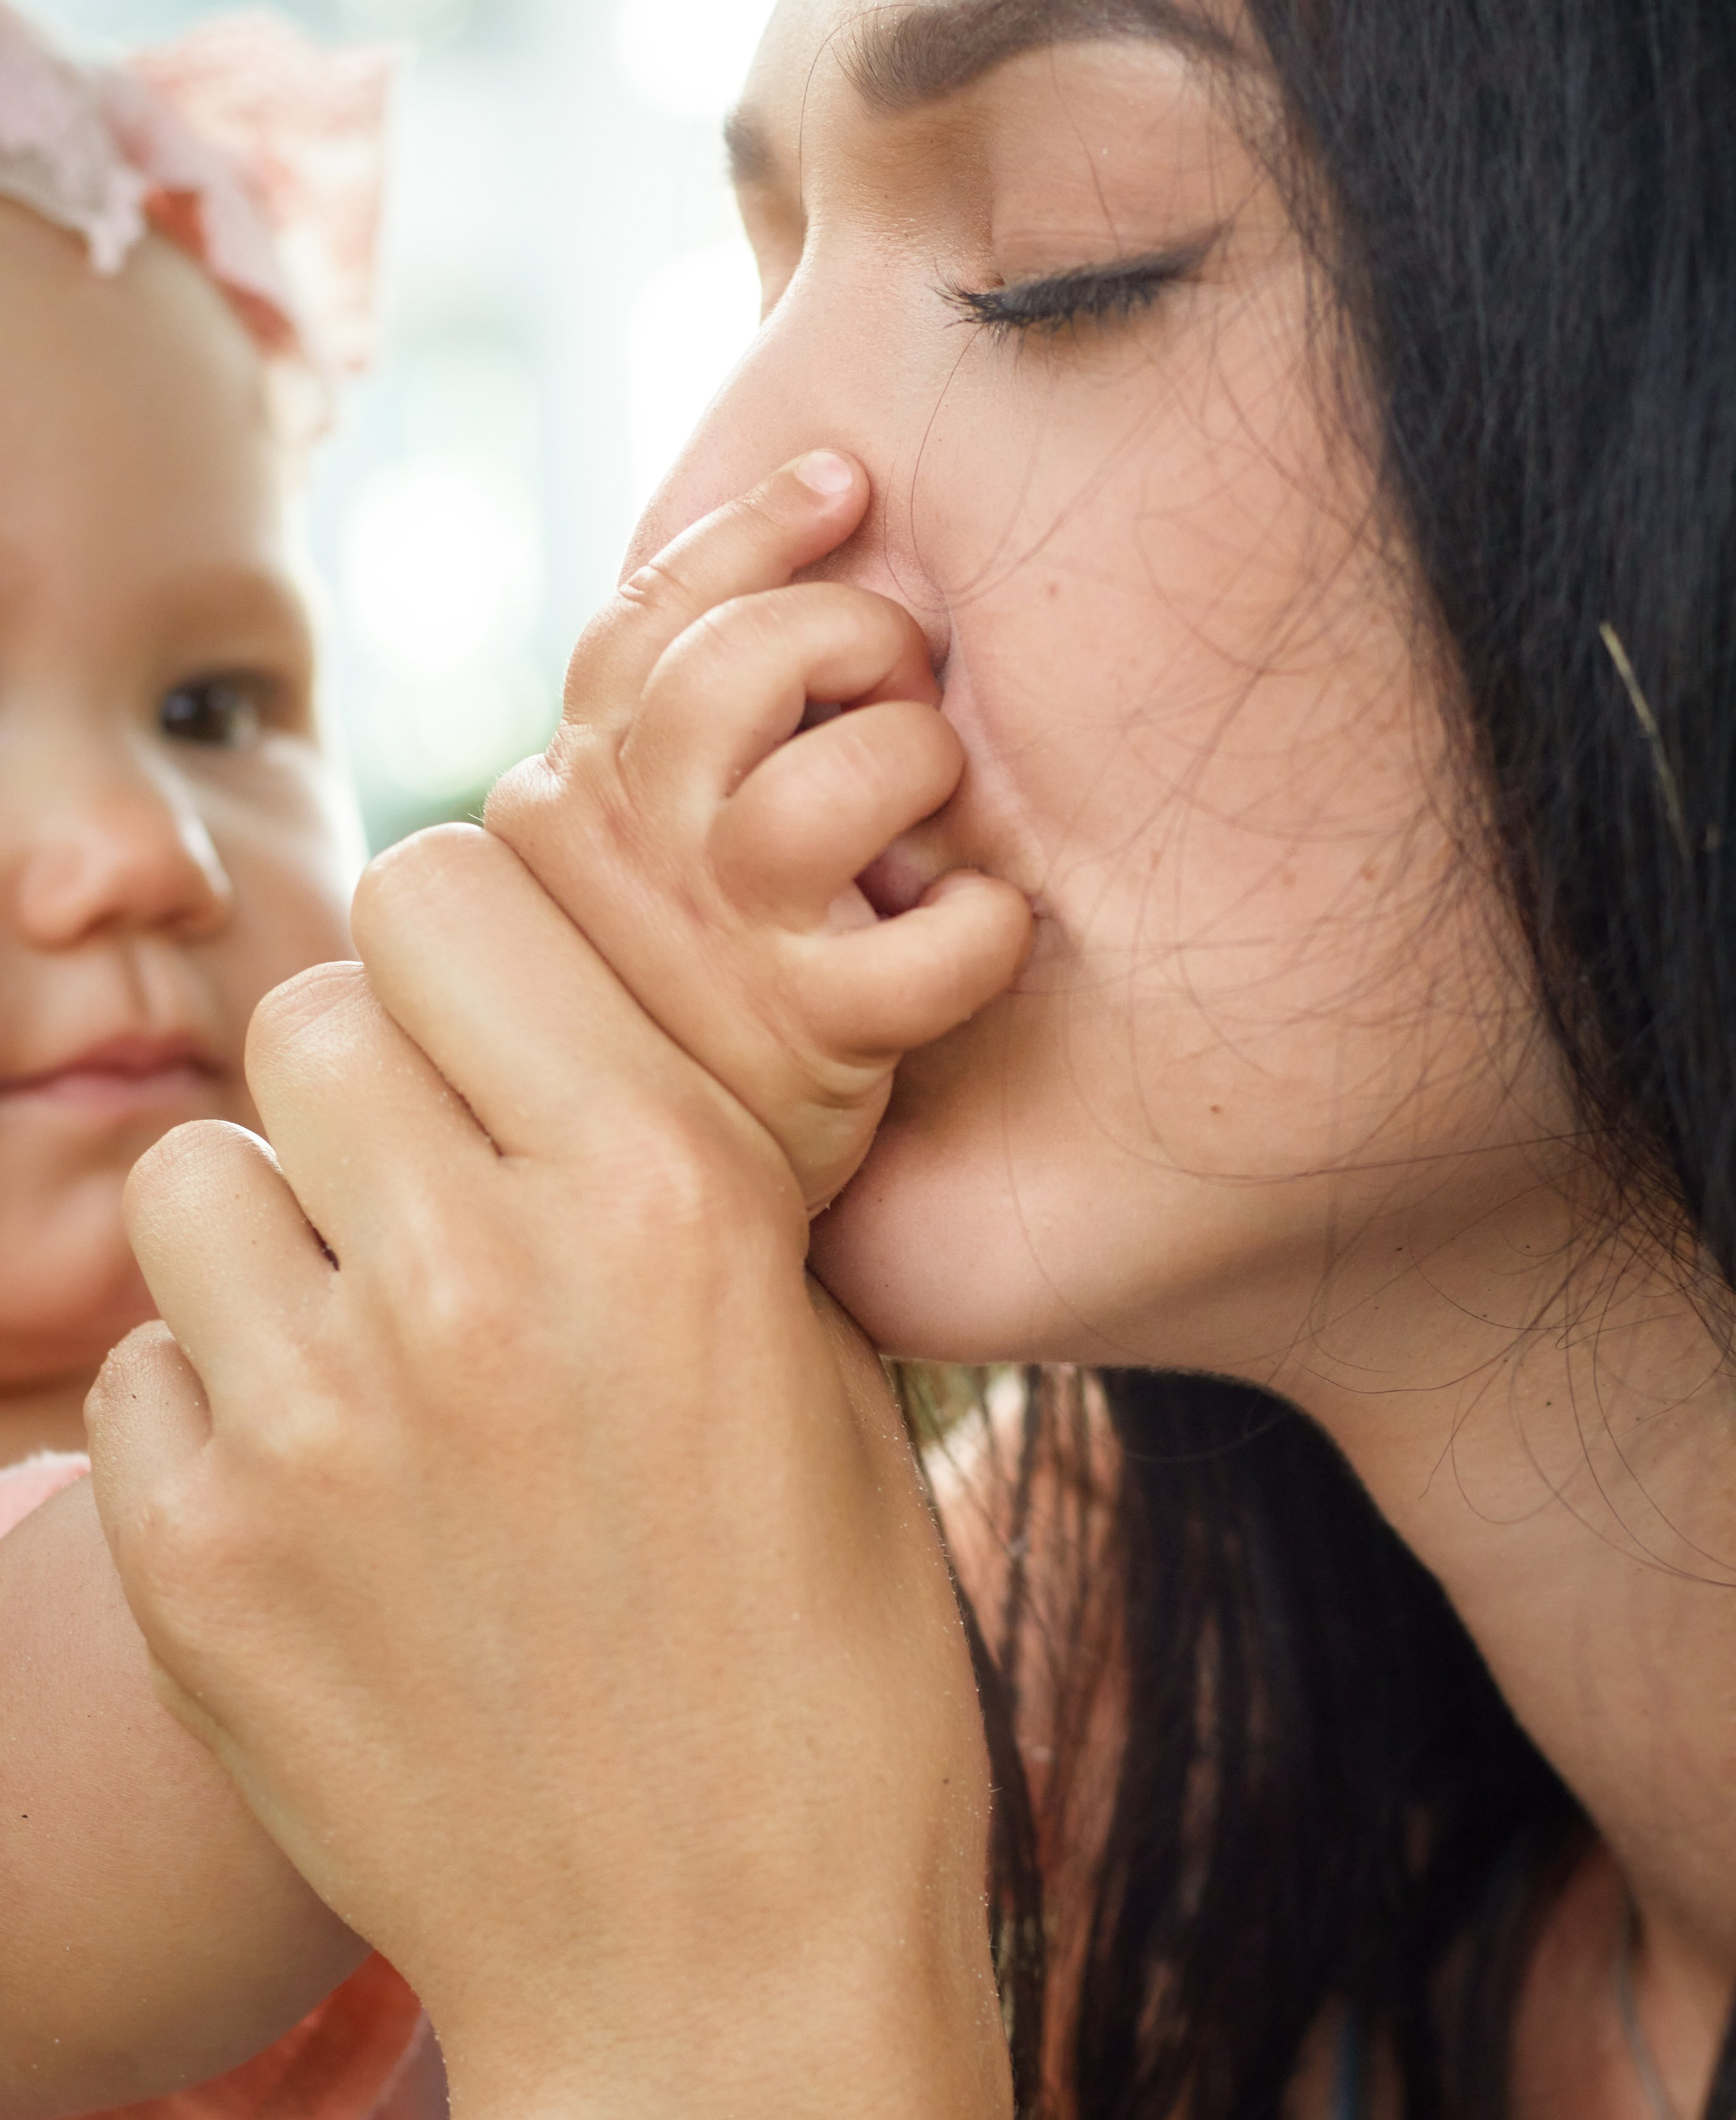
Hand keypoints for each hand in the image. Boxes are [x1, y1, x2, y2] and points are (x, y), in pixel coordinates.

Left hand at [84, 486, 1018, 2119]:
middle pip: (308, 1019)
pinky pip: (140, 1369)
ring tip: (368, 1358)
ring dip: (274, 1238)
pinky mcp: (200, 1561)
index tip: (495, 1053)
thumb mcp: (813, 1375)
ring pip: (195, 1179)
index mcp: (671, 1195)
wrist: (718, 1978)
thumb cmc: (819, 1670)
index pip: (449, 893)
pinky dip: (214, 1404)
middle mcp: (480, 1275)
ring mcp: (319, 1422)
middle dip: (371, 1093)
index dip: (465, 965)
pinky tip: (323, 1500)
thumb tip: (520, 1045)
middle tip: (437, 1215)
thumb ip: (658, 1180)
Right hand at [484, 450, 1030, 1214]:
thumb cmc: (684, 1016)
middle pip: (737, 672)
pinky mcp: (810, 1042)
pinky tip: (977, 929)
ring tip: (931, 810)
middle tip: (899, 676)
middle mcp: (618, 859)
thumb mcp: (632, 862)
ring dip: (915, 764)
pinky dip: (981, 930)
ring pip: (834, 782)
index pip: (642, 623)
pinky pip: (930, 946)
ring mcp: (712, 949)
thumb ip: (653, 743)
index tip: (847, 487)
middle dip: (848, 637)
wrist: (670, 1221)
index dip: (755, 537)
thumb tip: (779, 536)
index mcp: (566, 802)